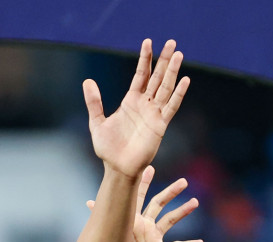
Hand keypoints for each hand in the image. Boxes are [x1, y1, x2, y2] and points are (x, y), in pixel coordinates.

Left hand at [84, 39, 189, 177]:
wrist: (118, 168)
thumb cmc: (108, 149)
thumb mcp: (97, 122)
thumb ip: (94, 102)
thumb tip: (87, 81)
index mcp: (131, 101)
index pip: (140, 74)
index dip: (145, 59)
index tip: (148, 42)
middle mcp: (145, 105)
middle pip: (157, 77)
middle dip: (163, 59)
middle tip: (171, 42)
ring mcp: (154, 114)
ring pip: (166, 88)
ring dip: (172, 71)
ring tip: (178, 54)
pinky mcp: (160, 126)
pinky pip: (171, 107)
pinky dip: (178, 94)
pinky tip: (185, 80)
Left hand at [89, 167, 202, 241]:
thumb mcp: (108, 231)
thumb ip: (102, 216)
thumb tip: (89, 203)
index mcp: (132, 217)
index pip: (139, 195)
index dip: (144, 182)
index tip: (150, 167)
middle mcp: (144, 224)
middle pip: (159, 203)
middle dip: (171, 192)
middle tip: (183, 181)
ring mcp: (152, 237)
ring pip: (170, 220)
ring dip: (182, 211)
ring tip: (195, 202)